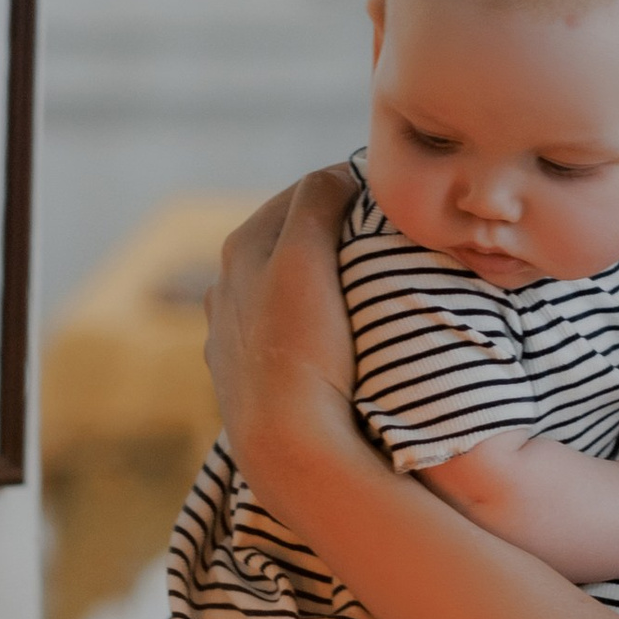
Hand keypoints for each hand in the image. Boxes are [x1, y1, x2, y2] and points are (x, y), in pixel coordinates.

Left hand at [205, 167, 361, 503]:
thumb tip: (337, 172)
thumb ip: (316, 201)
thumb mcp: (304, 255)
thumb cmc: (298, 346)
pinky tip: (340, 339)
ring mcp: (236, 338)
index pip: (304, 193)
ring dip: (322, 281)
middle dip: (333, 232)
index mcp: (241, 248)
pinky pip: (289, 336)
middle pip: (291, 240)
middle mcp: (227, 288)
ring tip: (369, 289)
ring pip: (288, 289)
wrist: (287, 446)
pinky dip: (313, 326)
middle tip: (388, 238)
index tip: (390, 198)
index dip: (347, 189)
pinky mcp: (252, 382)